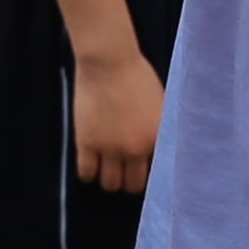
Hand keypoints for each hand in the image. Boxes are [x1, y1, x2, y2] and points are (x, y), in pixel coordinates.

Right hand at [72, 44, 166, 193]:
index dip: (152, 175)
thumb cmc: (138, 76)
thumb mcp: (161, 104)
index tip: (146, 172)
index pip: (159, 175)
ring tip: (108, 169)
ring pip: (109, 184)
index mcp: (157, 139)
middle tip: (125, 172)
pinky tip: (92, 164)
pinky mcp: (86, 143)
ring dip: (110, 179)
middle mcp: (135, 149)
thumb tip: (162, 149)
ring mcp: (109, 148)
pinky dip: (89, 174)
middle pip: (133, 185)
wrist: (109, 62)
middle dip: (129, 181)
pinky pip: (86, 173)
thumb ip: (160, 130)